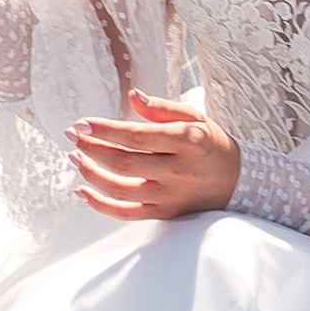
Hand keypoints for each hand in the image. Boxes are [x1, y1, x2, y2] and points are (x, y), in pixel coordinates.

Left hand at [73, 90, 240, 221]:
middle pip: (124, 163)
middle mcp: (178, 171)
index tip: (81, 123)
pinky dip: (100, 205)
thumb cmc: (209, 143)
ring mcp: (170, 196)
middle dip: (91, 149)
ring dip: (90, 174)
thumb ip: (161, 108)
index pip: (138, 137)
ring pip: (120, 190)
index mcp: (186, 141)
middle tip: (72, 136)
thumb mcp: (193, 117)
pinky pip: (126, 213)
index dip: (105, 131)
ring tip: (75, 157)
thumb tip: (132, 96)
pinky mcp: (165, 214)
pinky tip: (82, 190)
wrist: (236, 180)